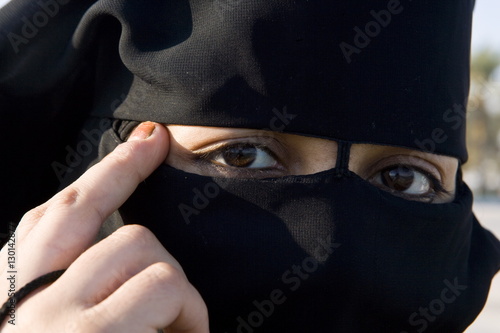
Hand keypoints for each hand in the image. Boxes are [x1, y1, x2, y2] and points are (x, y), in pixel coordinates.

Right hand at [0, 122, 208, 331]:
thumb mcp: (65, 326)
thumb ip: (79, 284)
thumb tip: (128, 242)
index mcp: (13, 299)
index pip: (54, 218)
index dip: (102, 173)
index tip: (145, 139)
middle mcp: (21, 304)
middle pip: (83, 211)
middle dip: (132, 186)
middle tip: (161, 172)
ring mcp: (54, 319)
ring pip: (138, 243)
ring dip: (177, 289)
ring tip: (180, 326)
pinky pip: (165, 284)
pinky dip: (191, 312)